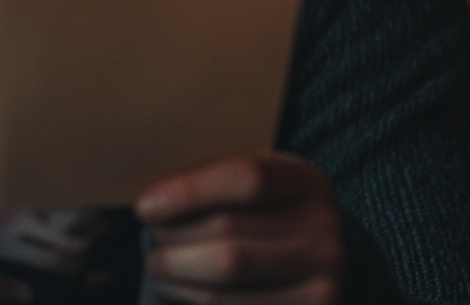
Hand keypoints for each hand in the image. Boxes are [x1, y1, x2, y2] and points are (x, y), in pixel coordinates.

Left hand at [135, 152, 344, 304]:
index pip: (246, 178)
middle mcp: (324, 231)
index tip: (145, 207)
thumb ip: (216, 182)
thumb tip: (153, 198)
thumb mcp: (257, 190)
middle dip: (175, 239)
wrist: (314, 267)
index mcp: (308, 182)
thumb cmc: (268, 220)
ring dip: (178, 274)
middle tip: (151, 242)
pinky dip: (196, 301)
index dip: (189, 192)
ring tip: (159, 268)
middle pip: (229, 232)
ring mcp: (323, 281)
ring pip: (228, 275)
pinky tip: (181, 291)